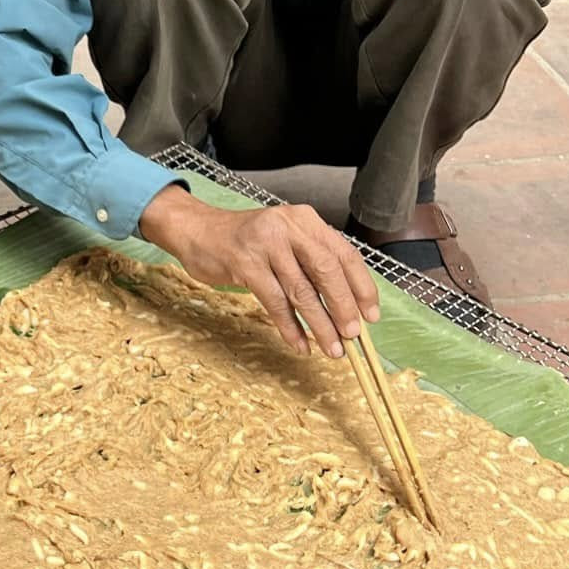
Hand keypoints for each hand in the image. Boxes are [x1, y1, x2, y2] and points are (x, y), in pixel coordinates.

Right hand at [139, 188, 379, 357]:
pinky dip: (289, 327)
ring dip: (320, 324)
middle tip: (353, 335)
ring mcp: (265, 244)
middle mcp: (289, 227)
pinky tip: (299, 344)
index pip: (344, 254)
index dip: (361, 286)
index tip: (371, 314)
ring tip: (332, 348)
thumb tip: (344, 304)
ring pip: (301, 291)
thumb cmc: (244, 241)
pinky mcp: (244, 264)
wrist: (197, 231)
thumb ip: (310, 261)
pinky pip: (274, 302)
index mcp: (305, 220)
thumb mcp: (284, 239)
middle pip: (327, 271)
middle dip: (343, 307)